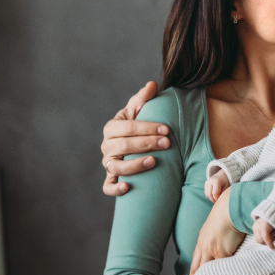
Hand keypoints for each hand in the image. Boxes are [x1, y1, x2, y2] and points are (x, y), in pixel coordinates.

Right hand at [101, 81, 169, 195]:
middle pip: (123, 146)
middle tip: (167, 143)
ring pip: (115, 167)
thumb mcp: (139, 110)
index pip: (128, 127)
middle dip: (146, 144)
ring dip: (133, 165)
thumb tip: (152, 85)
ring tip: (153, 162)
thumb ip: (144, 98)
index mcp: (112, 128)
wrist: (133, 144)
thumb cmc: (137, 125)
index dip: (147, 128)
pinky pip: (108, 187)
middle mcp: (107, 146)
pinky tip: (127, 187)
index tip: (166, 130)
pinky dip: (115, 189)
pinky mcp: (111, 179)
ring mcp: (108, 164)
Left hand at [186, 188, 245, 274]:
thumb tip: (222, 246)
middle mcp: (204, 247)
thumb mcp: (217, 228)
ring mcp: (212, 250)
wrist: (231, 206)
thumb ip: (217, 239)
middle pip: (196, 270)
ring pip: (205, 272)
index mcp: (202, 242)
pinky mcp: (222, 251)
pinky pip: (220, 269)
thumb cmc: (228, 213)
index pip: (195, 264)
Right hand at [204, 171, 230, 202]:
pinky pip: (206, 193)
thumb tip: (219, 200)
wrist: (222, 174)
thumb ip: (222, 193)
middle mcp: (210, 181)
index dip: (217, 199)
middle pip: (210, 195)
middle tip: (218, 201)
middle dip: (214, 200)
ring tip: (216, 198)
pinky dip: (209, 195)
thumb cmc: (226, 182)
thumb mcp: (227, 187)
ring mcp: (207, 182)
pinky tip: (214, 195)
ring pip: (207, 194)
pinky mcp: (205, 183)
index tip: (220, 200)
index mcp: (216, 181)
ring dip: (211, 198)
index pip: (215, 194)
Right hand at [253, 218, 274, 249]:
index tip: (274, 249)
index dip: (270, 244)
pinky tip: (267, 233)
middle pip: (261, 240)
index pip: (266, 238)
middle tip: (274, 238)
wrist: (271, 210)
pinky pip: (257, 236)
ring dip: (264, 241)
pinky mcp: (253, 227)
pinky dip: (262, 237)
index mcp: (264, 226)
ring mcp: (254, 227)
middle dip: (267, 242)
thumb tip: (273, 243)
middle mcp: (257, 227)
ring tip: (271, 235)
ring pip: (258, 240)